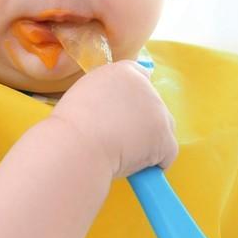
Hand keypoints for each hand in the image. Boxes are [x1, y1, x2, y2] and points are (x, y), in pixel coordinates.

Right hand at [49, 60, 177, 179]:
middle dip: (139, 124)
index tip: (122, 115)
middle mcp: (146, 87)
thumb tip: (116, 106)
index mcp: (124, 72)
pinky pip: (166, 155)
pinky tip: (132, 165)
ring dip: (148, 143)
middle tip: (114, 137)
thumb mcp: (84, 93)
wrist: (78, 145)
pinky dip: (153, 164)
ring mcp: (159, 112)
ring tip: (120, 152)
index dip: (133, 100)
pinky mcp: (166, 138)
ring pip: (162, 131)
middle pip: (152, 107)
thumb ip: (106, 93)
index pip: (141, 77)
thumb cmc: (70, 125)